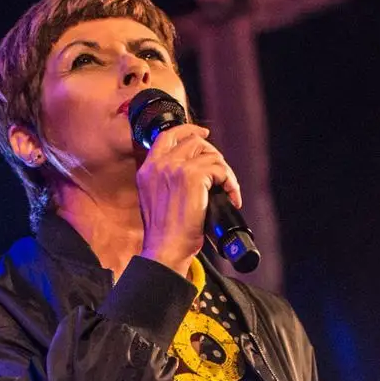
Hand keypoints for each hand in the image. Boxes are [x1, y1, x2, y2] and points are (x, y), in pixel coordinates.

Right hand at [138, 121, 241, 276]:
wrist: (165, 249)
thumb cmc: (164, 234)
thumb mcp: (154, 200)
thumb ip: (163, 181)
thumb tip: (188, 170)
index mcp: (147, 169)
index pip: (168, 135)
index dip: (188, 130)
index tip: (204, 134)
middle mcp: (160, 164)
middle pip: (193, 141)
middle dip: (212, 154)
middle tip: (221, 174)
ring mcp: (176, 169)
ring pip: (210, 154)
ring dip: (224, 171)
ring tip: (227, 191)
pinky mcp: (193, 177)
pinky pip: (221, 169)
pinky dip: (231, 182)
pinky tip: (232, 197)